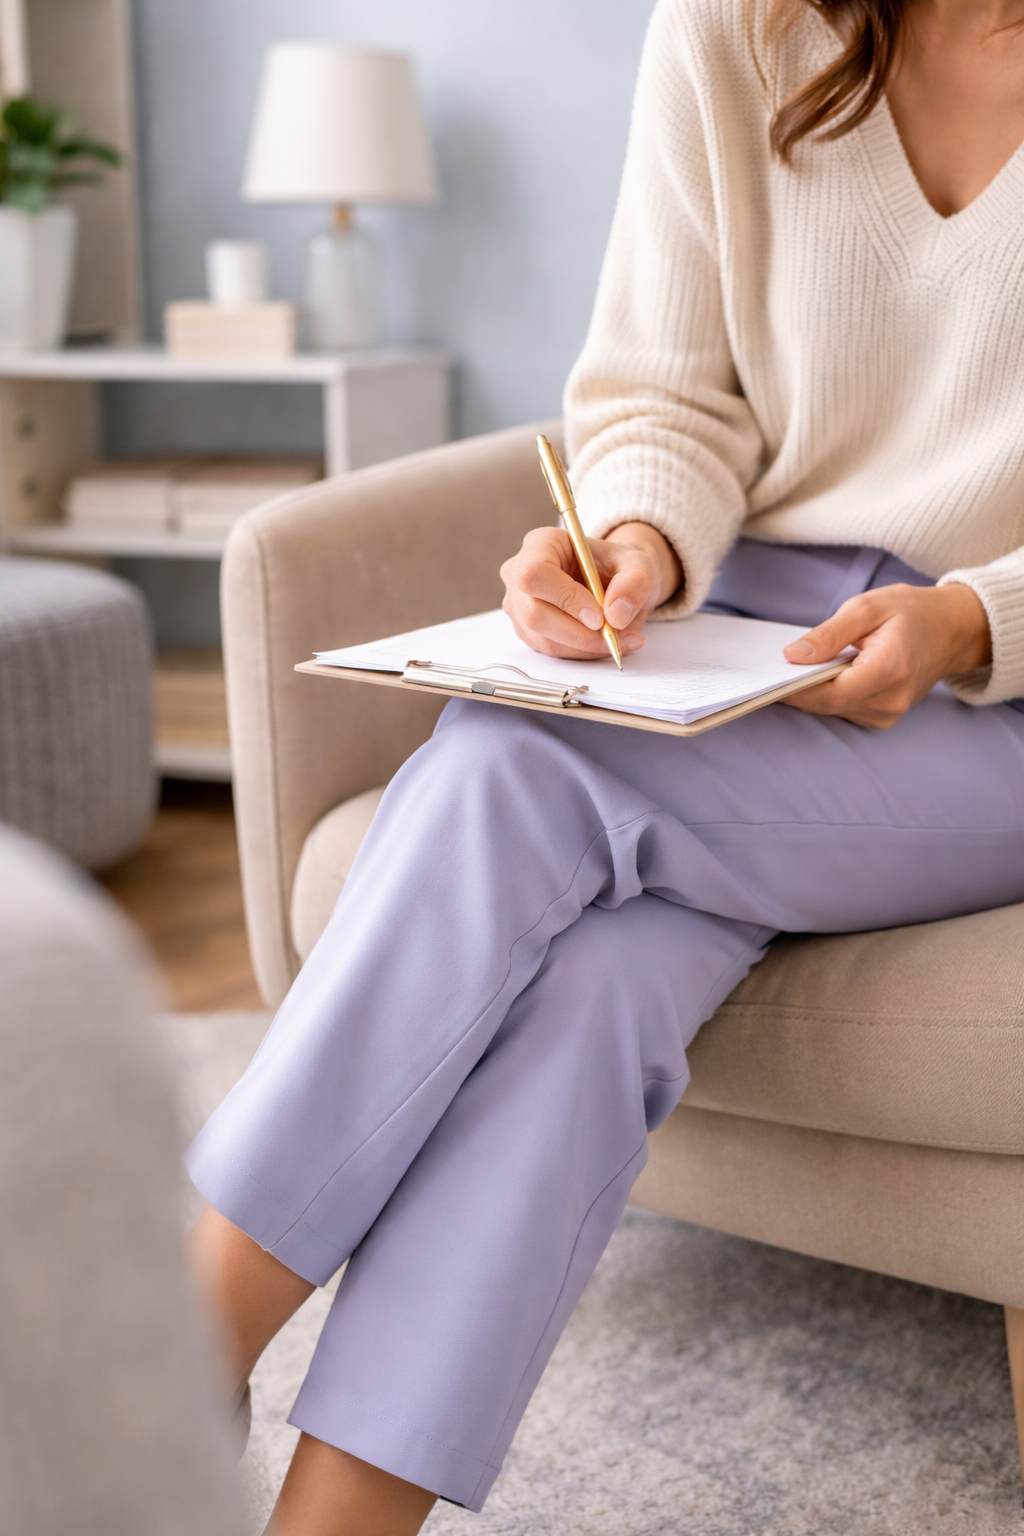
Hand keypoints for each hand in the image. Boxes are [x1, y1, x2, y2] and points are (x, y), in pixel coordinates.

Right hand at [500, 521, 681, 659]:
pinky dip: (583, 651)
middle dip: (580, 633)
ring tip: (622, 639)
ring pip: (545, 639)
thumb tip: (617, 615)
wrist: (614, 581)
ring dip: (587, 646)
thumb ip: (634, 583)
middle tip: (616, 635)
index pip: (535, 574)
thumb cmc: (619, 566)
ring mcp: (519, 605)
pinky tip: (605, 641)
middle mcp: (519, 573)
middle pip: (535, 614)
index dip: (565, 598)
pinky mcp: (528, 630)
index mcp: (541, 544)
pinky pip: (552, 650)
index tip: (599, 616)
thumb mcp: (640, 565)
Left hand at [782, 582, 991, 727]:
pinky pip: (844, 709)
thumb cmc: (911, 613)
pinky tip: (823, 674)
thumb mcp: (868, 608)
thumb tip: (792, 656)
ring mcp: (889, 714)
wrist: (952, 630)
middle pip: (827, 705)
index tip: (769, 676)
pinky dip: (828, 694)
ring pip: (832, 710)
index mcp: (889, 669)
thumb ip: (828, 634)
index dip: (795, 690)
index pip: (831, 694)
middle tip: (774, 669)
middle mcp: (890, 700)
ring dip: (812, 691)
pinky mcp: (883, 718)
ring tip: (800, 667)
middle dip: (798, 689)